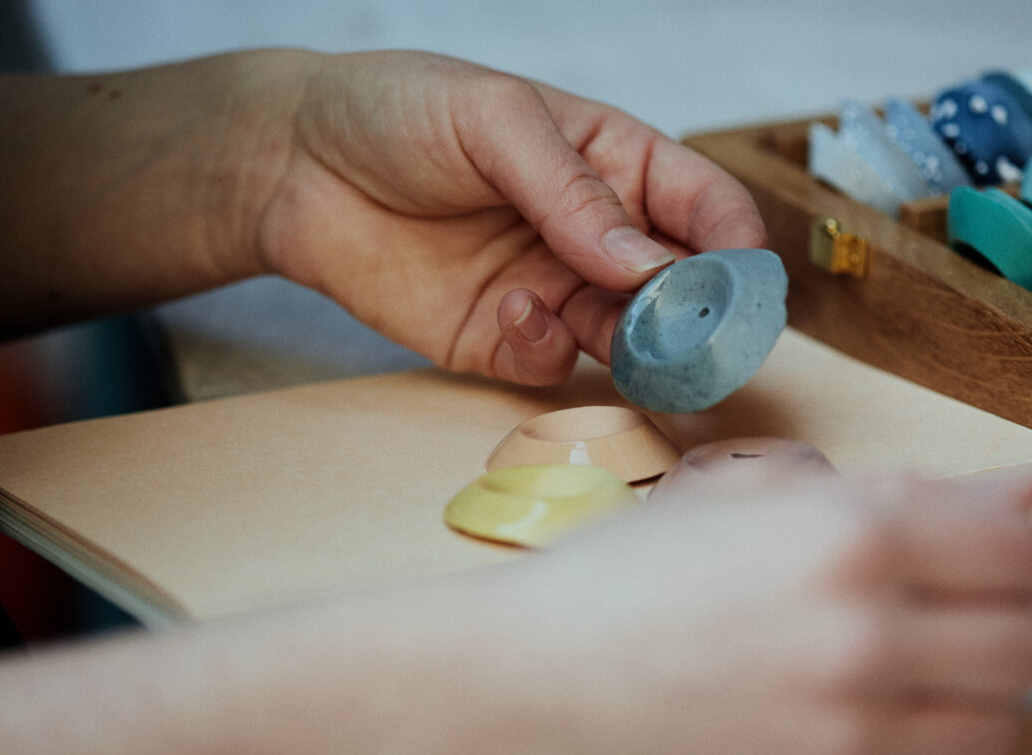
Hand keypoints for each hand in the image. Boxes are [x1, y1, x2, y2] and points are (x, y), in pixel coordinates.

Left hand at [254, 51, 766, 384]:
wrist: (291, 165)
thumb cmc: (396, 111)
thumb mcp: (494, 121)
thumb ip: (574, 192)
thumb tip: (647, 264)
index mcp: (614, 163)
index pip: (705, 206)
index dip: (733, 246)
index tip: (740, 284)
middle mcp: (596, 235)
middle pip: (681, 289)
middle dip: (694, 317)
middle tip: (692, 337)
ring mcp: (553, 289)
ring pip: (628, 339)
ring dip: (632, 347)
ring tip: (611, 332)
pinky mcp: (504, 339)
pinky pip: (554, 365)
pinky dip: (547, 349)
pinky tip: (512, 310)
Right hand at [394, 469, 1031, 754]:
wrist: (515, 697)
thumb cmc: (617, 587)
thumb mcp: (746, 499)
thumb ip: (902, 492)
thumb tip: (1022, 497)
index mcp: (849, 534)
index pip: (1024, 548)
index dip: (1009, 551)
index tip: (976, 562)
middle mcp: (866, 636)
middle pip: (1030, 642)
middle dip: (998, 624)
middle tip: (939, 622)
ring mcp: (853, 740)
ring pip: (1003, 727)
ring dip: (971, 700)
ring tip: (902, 682)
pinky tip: (866, 734)